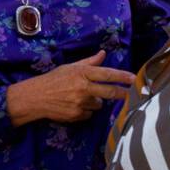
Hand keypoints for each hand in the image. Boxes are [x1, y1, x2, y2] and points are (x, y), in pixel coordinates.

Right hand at [7, 50, 135, 126]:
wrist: (36, 98)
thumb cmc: (53, 79)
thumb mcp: (70, 67)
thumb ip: (89, 62)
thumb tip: (103, 54)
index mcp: (82, 73)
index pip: (107, 74)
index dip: (122, 77)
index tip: (134, 79)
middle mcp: (83, 88)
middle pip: (109, 92)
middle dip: (122, 94)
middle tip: (130, 94)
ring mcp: (80, 103)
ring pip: (99, 104)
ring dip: (95, 101)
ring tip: (80, 97)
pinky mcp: (77, 115)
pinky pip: (89, 114)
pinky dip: (86, 110)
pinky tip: (74, 105)